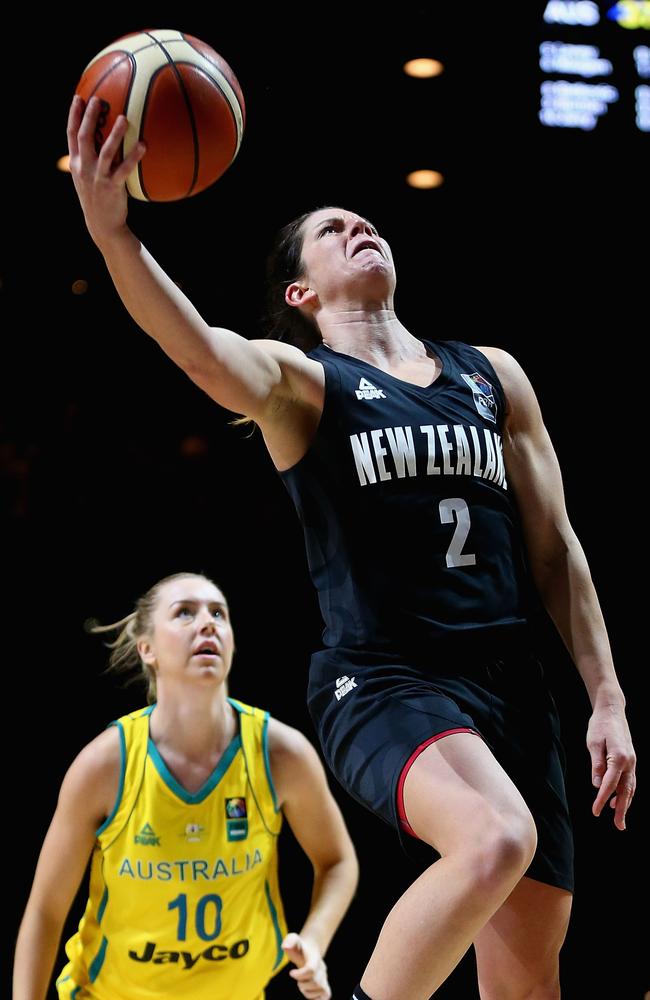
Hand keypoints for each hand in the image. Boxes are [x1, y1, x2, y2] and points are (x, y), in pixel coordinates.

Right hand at [66, 95, 145, 245]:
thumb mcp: (87, 179)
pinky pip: (124, 169)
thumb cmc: (98, 199)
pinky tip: (143, 145)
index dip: (74, 115)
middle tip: (98, 100)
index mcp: (76, 164)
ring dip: (114, 134)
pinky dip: (133, 157)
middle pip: (84, 137)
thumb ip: (90, 161)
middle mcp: (84, 168)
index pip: (71, 135)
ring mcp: (97, 177)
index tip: (78, 98)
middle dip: (89, 117)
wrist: (102, 225)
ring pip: (105, 151)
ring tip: (123, 118)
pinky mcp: (111, 187)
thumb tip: (103, 141)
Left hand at [282, 932, 330, 999]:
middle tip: (298, 981)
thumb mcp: (293, 940)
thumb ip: (290, 941)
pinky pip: (325, 997)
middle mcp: (322, 968)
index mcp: (314, 958)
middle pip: (316, 982)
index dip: (300, 975)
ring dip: (308, 991)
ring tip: (303, 984)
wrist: (311, 948)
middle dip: (303, 984)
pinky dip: (315, 998)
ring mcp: (325, 977)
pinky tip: (308, 992)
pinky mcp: (325, 985)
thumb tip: (285, 946)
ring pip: (321, 990)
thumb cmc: (299, 947)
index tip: (291, 973)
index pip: (310, 969)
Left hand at [587, 704, 635, 829]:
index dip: (601, 799)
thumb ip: (596, 764)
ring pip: (630, 787)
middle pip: (625, 790)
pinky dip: (625, 792)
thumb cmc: (600, 725)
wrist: (612, 710)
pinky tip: (616, 800)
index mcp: (619, 758)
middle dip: (622, 809)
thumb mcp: (593, 743)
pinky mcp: (630, 760)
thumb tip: (597, 785)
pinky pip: (629, 780)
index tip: (595, 812)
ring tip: (619, 818)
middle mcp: (629, 762)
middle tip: (619, 826)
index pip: (609, 784)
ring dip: (625, 803)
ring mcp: (632, 761)